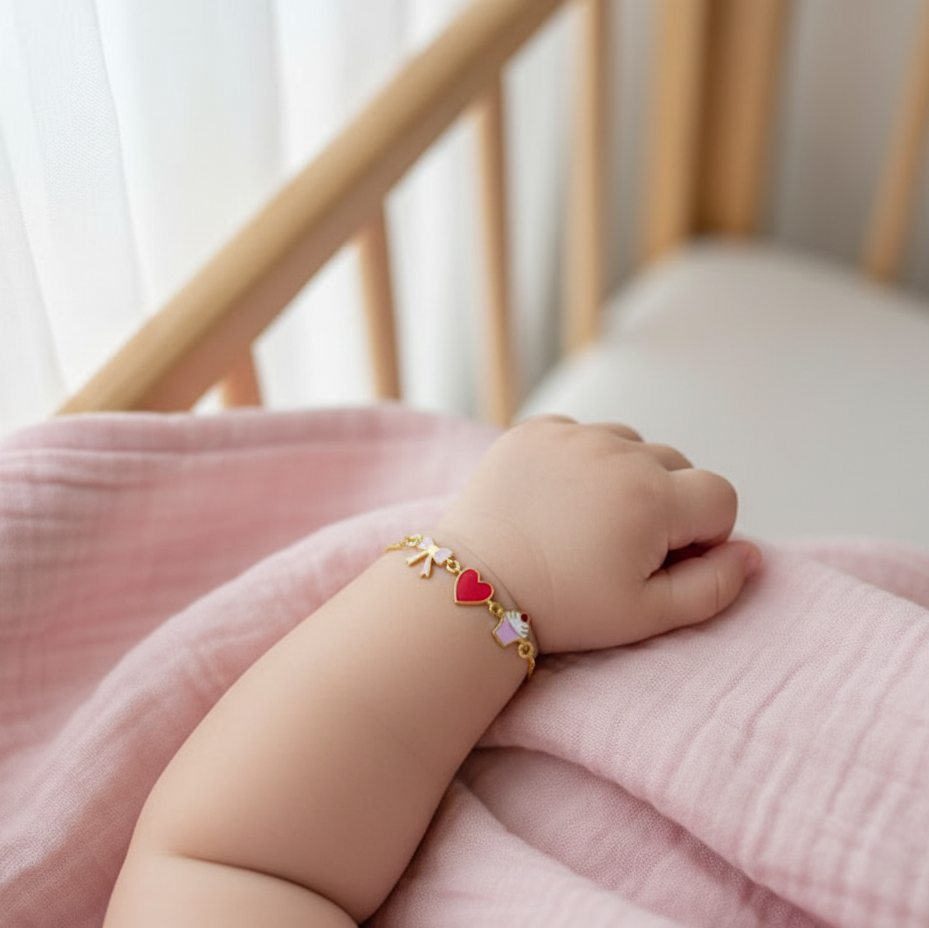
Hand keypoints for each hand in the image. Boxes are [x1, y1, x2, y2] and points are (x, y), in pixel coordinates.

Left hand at [438, 416, 760, 652]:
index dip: (703, 534)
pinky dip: (580, 459)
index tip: (663, 559)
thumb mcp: (647, 615)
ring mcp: (572, 435)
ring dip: (624, 475)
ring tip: (587, 520)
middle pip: (676, 466)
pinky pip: (581, 434)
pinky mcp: (533, 430)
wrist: (475, 588)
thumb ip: (714, 586)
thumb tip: (752, 555)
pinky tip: (556, 499)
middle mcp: (618, 452)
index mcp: (654, 497)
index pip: (720, 497)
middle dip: (665, 504)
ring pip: (630, 444)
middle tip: (620, 546)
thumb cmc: (563, 608)